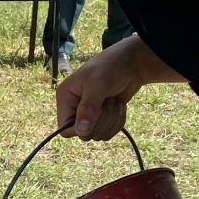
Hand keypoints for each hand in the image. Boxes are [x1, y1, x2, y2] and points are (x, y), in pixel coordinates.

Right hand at [54, 36, 175, 139]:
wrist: (132, 63)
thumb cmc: (111, 67)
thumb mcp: (98, 84)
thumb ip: (88, 108)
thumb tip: (81, 131)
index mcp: (66, 98)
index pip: (65, 129)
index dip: (81, 129)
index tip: (95, 116)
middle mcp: (75, 108)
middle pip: (84, 134)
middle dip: (101, 122)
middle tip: (108, 103)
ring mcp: (90, 113)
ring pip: (98, 135)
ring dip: (111, 120)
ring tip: (114, 102)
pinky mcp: (103, 117)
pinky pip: (109, 132)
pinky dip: (118, 121)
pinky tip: (119, 105)